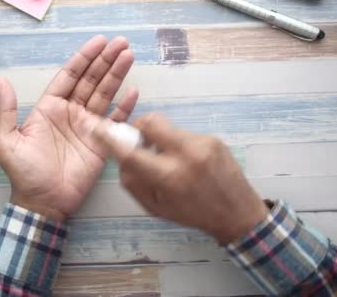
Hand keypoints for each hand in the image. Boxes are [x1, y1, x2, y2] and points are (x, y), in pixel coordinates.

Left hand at [0, 36, 138, 221]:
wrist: (43, 201)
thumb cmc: (23, 172)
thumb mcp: (6, 141)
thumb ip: (6, 111)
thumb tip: (1, 80)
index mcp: (49, 107)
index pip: (70, 76)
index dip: (84, 58)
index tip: (99, 42)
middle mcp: (71, 112)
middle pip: (91, 80)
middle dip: (106, 60)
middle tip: (122, 43)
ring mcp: (88, 126)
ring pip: (105, 94)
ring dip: (117, 75)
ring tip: (129, 56)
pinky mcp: (102, 142)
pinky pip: (115, 120)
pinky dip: (125, 106)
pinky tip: (133, 91)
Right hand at [93, 114, 267, 244]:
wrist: (238, 213)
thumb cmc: (194, 214)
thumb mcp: (156, 208)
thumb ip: (134, 183)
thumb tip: (121, 159)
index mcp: (169, 177)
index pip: (131, 152)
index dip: (110, 139)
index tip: (99, 129)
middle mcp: (186, 155)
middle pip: (151, 122)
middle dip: (139, 126)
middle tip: (140, 139)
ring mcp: (202, 143)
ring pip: (169, 129)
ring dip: (162, 140)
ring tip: (171, 160)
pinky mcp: (213, 139)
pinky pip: (185, 135)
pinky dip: (180, 145)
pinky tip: (190, 163)